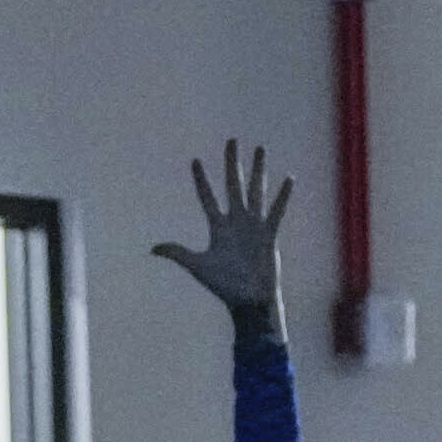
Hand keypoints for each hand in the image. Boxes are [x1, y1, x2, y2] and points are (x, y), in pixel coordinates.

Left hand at [151, 137, 293, 319]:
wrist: (249, 300)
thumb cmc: (225, 286)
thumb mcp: (198, 266)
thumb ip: (177, 253)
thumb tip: (153, 248)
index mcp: (218, 227)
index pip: (207, 197)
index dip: (201, 180)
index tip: (195, 161)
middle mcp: (236, 221)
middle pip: (233, 185)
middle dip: (231, 163)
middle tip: (231, 141)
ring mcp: (254, 226)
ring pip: (255, 191)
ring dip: (257, 170)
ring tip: (260, 149)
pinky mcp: (269, 234)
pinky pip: (276, 211)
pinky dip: (282, 196)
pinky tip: (288, 179)